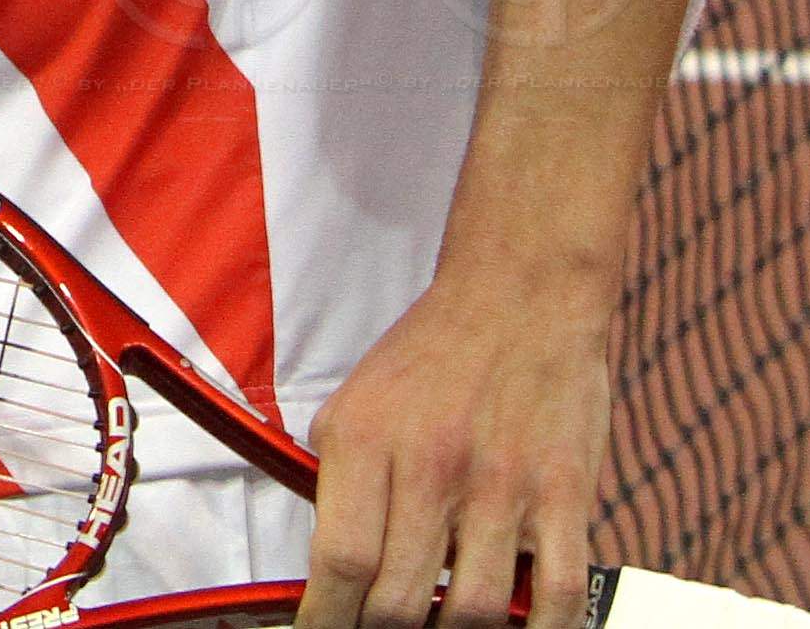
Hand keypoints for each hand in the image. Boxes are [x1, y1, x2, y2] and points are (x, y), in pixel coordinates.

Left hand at [293, 272, 610, 628]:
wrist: (519, 296)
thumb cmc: (432, 357)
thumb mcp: (357, 402)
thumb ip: (338, 482)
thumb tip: (327, 572)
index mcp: (369, 439)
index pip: (340, 561)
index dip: (326, 620)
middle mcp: (432, 465)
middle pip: (400, 601)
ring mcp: (503, 484)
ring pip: (475, 613)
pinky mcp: (565, 495)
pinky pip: (558, 597)